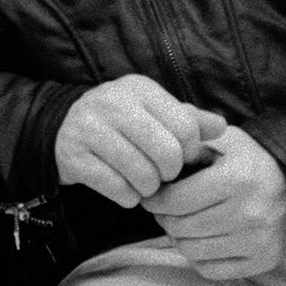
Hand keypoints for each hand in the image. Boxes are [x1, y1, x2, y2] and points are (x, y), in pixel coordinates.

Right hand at [55, 74, 226, 207]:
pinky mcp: (73, 156)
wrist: (63, 130)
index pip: (185, 127)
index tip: (180, 156)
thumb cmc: (121, 123)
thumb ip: (189, 119)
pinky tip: (124, 189)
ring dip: (148, 188)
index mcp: (138, 88)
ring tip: (143, 182)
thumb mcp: (154, 112)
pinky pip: (117, 189)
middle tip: (162, 174)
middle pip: (167, 153)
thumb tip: (222, 126)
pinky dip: (128, 197)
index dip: (189, 151)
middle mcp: (111, 102)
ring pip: (142, 174)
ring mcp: (88, 128)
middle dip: (170, 172)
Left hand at [140, 125, 285, 278]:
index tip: (152, 195)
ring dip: (179, 238)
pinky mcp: (262, 261)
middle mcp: (248, 213)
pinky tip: (203, 240)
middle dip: (165, 218)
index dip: (156, 199)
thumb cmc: (257, 160)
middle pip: (180, 227)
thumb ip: (194, 136)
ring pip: (191, 251)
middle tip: (166, 209)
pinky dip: (198, 257)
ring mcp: (257, 241)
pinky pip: (211, 269)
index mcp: (236, 179)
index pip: (175, 201)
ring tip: (183, 223)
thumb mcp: (228, 138)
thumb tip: (161, 142)